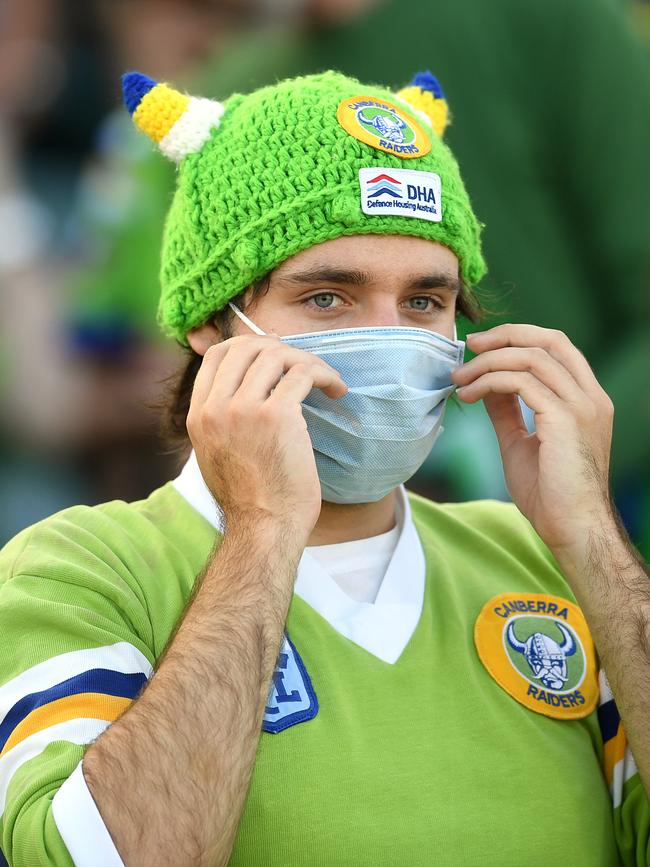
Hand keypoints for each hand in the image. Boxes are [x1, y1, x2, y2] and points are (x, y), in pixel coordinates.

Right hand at [187, 334, 346, 538]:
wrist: (264, 529)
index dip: (250, 346)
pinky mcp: (276, 416)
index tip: (276, 355)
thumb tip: (245, 389)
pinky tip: (337, 391)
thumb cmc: (252, 499)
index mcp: (199, 416)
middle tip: (305, 366)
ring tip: (326, 381)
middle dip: (281, 349)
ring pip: (277, 355)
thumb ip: (223, 421)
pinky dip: (325, 375)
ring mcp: (242, 410)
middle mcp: (215, 409)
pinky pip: (303, 374)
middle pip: (247, 347)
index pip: (217, 355)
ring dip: (308, 361)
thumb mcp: (219, 454)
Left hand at [451, 324, 614, 552]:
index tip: (482, 346)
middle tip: (469, 346)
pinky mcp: (565, 418)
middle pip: (549, 340)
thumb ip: (508, 411)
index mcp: (586, 399)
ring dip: (487, 364)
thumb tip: (486, 384)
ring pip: (530, 358)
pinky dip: (488, 383)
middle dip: (505, 335)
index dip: (518, 337)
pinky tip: (469, 396)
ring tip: (459, 380)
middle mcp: (590, 396)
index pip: (557, 346)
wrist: (571, 528)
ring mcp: (581, 405)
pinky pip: (520, 383)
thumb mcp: (521, 442)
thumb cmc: (549, 493)